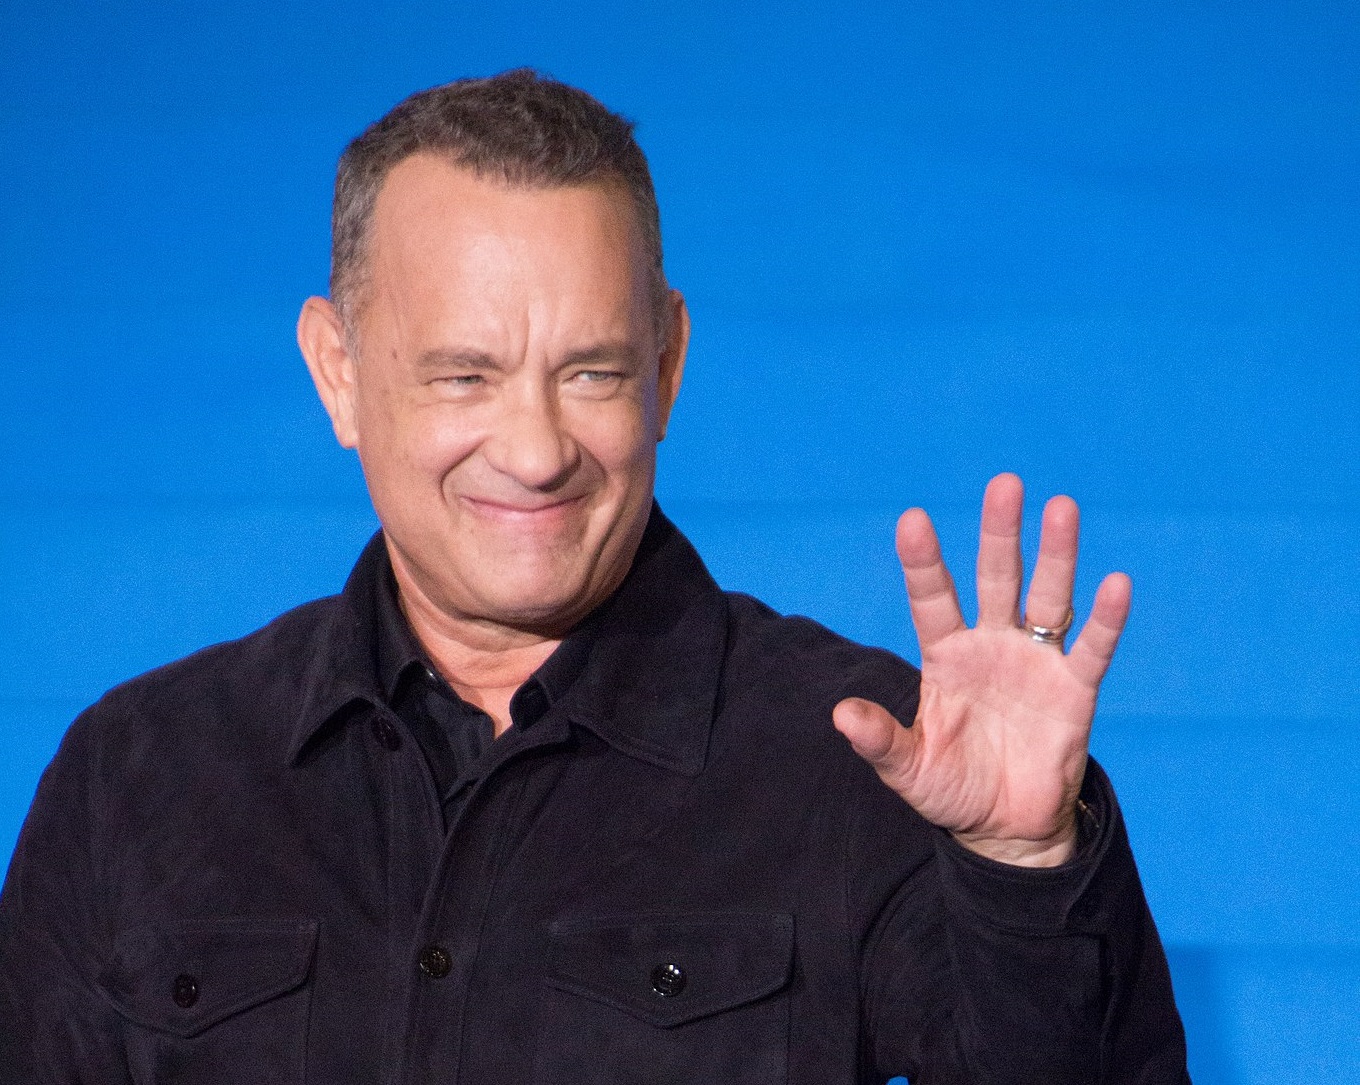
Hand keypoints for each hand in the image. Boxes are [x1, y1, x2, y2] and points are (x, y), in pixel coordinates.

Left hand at [832, 473, 1130, 866]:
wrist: (1005, 828)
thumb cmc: (951, 789)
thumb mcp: (908, 770)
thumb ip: (879, 741)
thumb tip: (841, 715)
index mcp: (945, 657)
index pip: (932, 599)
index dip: (924, 561)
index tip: (912, 519)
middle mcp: (991, 645)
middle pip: (997, 578)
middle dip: (1000, 533)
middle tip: (1005, 483)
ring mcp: (1034, 662)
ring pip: (1048, 597)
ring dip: (1056, 554)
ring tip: (1061, 506)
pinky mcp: (1074, 690)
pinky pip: (1091, 648)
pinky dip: (1105, 619)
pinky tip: (1116, 582)